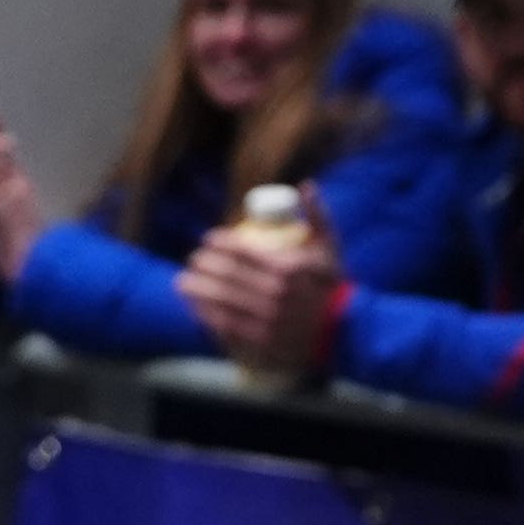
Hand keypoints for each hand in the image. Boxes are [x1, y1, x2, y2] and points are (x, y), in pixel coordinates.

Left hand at [178, 225, 338, 379]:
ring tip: (182, 282)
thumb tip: (306, 185)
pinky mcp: (259, 339)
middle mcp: (275, 292)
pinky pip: (225, 325)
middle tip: (192, 260)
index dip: (220, 243)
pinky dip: (206, 314)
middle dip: (204, 265)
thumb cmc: (332, 285)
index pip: (244, 251)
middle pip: (228, 275)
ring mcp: (266, 317)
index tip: (207, 239)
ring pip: (222, 300)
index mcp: (289, 267)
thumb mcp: (331, 248)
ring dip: (197, 290)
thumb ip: (318, 216)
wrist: (340, 331)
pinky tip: (195, 307)